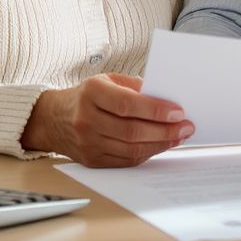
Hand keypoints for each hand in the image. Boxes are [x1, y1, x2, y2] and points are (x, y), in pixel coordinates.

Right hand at [21, 73, 193, 166]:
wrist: (54, 118)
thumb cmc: (87, 95)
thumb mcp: (108, 80)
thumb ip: (136, 87)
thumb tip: (167, 98)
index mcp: (91, 93)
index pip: (128, 104)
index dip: (155, 110)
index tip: (178, 111)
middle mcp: (87, 119)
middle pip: (132, 130)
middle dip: (165, 130)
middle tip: (186, 127)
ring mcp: (88, 143)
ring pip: (131, 149)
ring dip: (160, 144)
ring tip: (179, 136)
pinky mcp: (92, 160)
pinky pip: (126, 160)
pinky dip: (147, 153)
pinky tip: (161, 144)